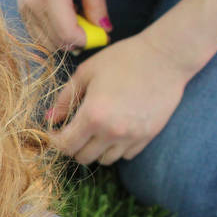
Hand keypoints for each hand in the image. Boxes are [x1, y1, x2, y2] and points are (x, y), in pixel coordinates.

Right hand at [16, 0, 110, 50]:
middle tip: (93, 26)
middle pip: (57, 42)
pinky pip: (38, 35)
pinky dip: (54, 34)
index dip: (88, 40)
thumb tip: (105, 29)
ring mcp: (24, 10)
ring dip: (65, 39)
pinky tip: (64, 17)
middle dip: (78, 42)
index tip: (103, 34)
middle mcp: (32, 6)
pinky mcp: (21, 11)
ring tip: (77, 18)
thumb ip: (96, 0)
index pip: (68, 34)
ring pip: (46, 43)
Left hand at [46, 34, 189, 164]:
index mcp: (93, 116)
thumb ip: (65, 98)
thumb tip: (50, 119)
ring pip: (104, 160)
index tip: (56, 133)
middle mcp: (111, 132)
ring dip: (97, 149)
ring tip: (98, 131)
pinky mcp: (148, 137)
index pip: (65, 146)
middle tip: (76, 131)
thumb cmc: (124, 58)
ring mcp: (131, 137)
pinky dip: (117, 148)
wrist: (167, 56)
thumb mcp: (87, 72)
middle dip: (75, 146)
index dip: (56, 141)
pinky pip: (125, 155)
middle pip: (83, 158)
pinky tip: (117, 130)